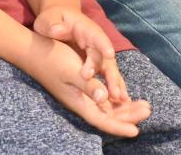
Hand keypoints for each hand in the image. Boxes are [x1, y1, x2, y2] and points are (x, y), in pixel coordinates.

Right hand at [28, 35, 150, 136]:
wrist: (33, 50)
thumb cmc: (52, 58)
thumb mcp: (71, 70)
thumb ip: (89, 85)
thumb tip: (105, 99)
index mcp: (78, 101)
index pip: (102, 120)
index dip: (119, 126)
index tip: (136, 131)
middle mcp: (80, 101)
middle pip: (107, 116)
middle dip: (128, 116)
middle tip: (148, 109)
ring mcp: (79, 95)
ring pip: (106, 108)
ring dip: (124, 108)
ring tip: (142, 104)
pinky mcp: (79, 87)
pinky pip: (101, 99)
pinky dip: (114, 100)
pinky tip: (123, 97)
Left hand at [34, 6, 126, 101]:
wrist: (56, 19)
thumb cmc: (52, 20)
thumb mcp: (49, 20)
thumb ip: (52, 25)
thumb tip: (57, 30)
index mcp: (86, 28)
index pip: (96, 36)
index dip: (103, 44)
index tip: (109, 53)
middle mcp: (96, 41)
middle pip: (105, 57)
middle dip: (110, 73)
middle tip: (113, 90)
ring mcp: (98, 52)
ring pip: (109, 68)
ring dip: (115, 83)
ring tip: (120, 99)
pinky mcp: (96, 61)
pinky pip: (107, 74)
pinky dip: (113, 85)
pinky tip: (119, 100)